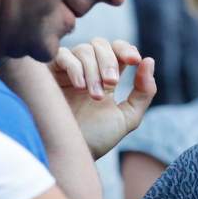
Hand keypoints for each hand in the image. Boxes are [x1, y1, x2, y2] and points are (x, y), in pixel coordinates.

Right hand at [51, 38, 155, 159]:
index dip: (126, 49)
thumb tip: (149, 61)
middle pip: (101, 44)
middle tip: (112, 83)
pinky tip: (79, 86)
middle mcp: (86, 70)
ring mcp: (67, 71)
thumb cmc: (96, 139)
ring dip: (94, 70)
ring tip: (95, 96)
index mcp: (106, 78)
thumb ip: (143, 93)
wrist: (69, 153)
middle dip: (110, 60)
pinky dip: (74, 67)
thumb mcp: (127, 117)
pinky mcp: (49, 73)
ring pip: (84, 49)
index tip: (134, 60)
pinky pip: (62, 55)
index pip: (116, 49)